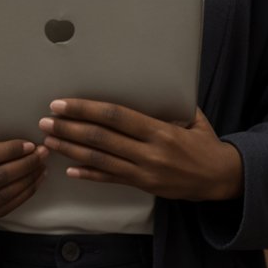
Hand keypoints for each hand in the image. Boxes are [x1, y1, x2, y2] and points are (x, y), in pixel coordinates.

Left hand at [37, 101, 243, 201]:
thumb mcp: (192, 117)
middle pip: (101, 139)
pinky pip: (111, 180)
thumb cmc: (205, 143)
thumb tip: (148, 80)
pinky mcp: (144, 187)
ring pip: (100, 161)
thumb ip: (169, 102)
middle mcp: (149, 153)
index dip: (86, 109)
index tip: (63, 104)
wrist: (221, 179)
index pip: (115, 116)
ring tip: (50, 141)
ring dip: (71, 151)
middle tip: (46, 121)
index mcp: (160, 131)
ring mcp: (145, 173)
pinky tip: (70, 171)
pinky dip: (89, 175)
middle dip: (70, 129)